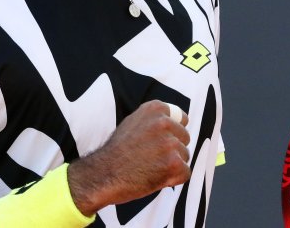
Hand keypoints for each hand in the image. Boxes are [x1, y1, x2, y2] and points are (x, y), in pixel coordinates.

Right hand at [67, 100, 189, 215]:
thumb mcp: (132, 123)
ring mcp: (170, 143)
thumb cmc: (117, 151)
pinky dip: (174, 179)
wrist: (104, 174)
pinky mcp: (174, 163)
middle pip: (184, 138)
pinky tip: (156, 178)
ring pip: (185, 156)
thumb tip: (174, 121)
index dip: (174, 132)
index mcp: (155, 109)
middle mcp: (164, 122)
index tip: (163, 141)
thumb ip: (153, 120)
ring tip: (151, 168)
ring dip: (173, 165)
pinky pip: (185, 173)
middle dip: (174, 149)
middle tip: (153, 157)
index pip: (182, 119)